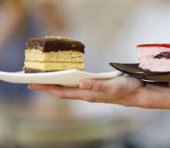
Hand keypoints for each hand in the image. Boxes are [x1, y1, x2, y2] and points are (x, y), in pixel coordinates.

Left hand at [28, 76, 169, 109]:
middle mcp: (86, 93)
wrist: (139, 93)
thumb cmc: (127, 88)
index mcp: (87, 93)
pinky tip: (64, 76)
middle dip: (45, 86)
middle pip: (61, 90)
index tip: (32, 84)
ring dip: (54, 83)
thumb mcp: (113, 86)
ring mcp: (89, 91)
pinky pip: (75, 85)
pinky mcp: (94, 87)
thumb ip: (98, 86)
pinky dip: (66, 80)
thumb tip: (81, 84)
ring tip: (43, 77)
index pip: (62, 91)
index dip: (46, 88)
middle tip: (30, 80)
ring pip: (67, 88)